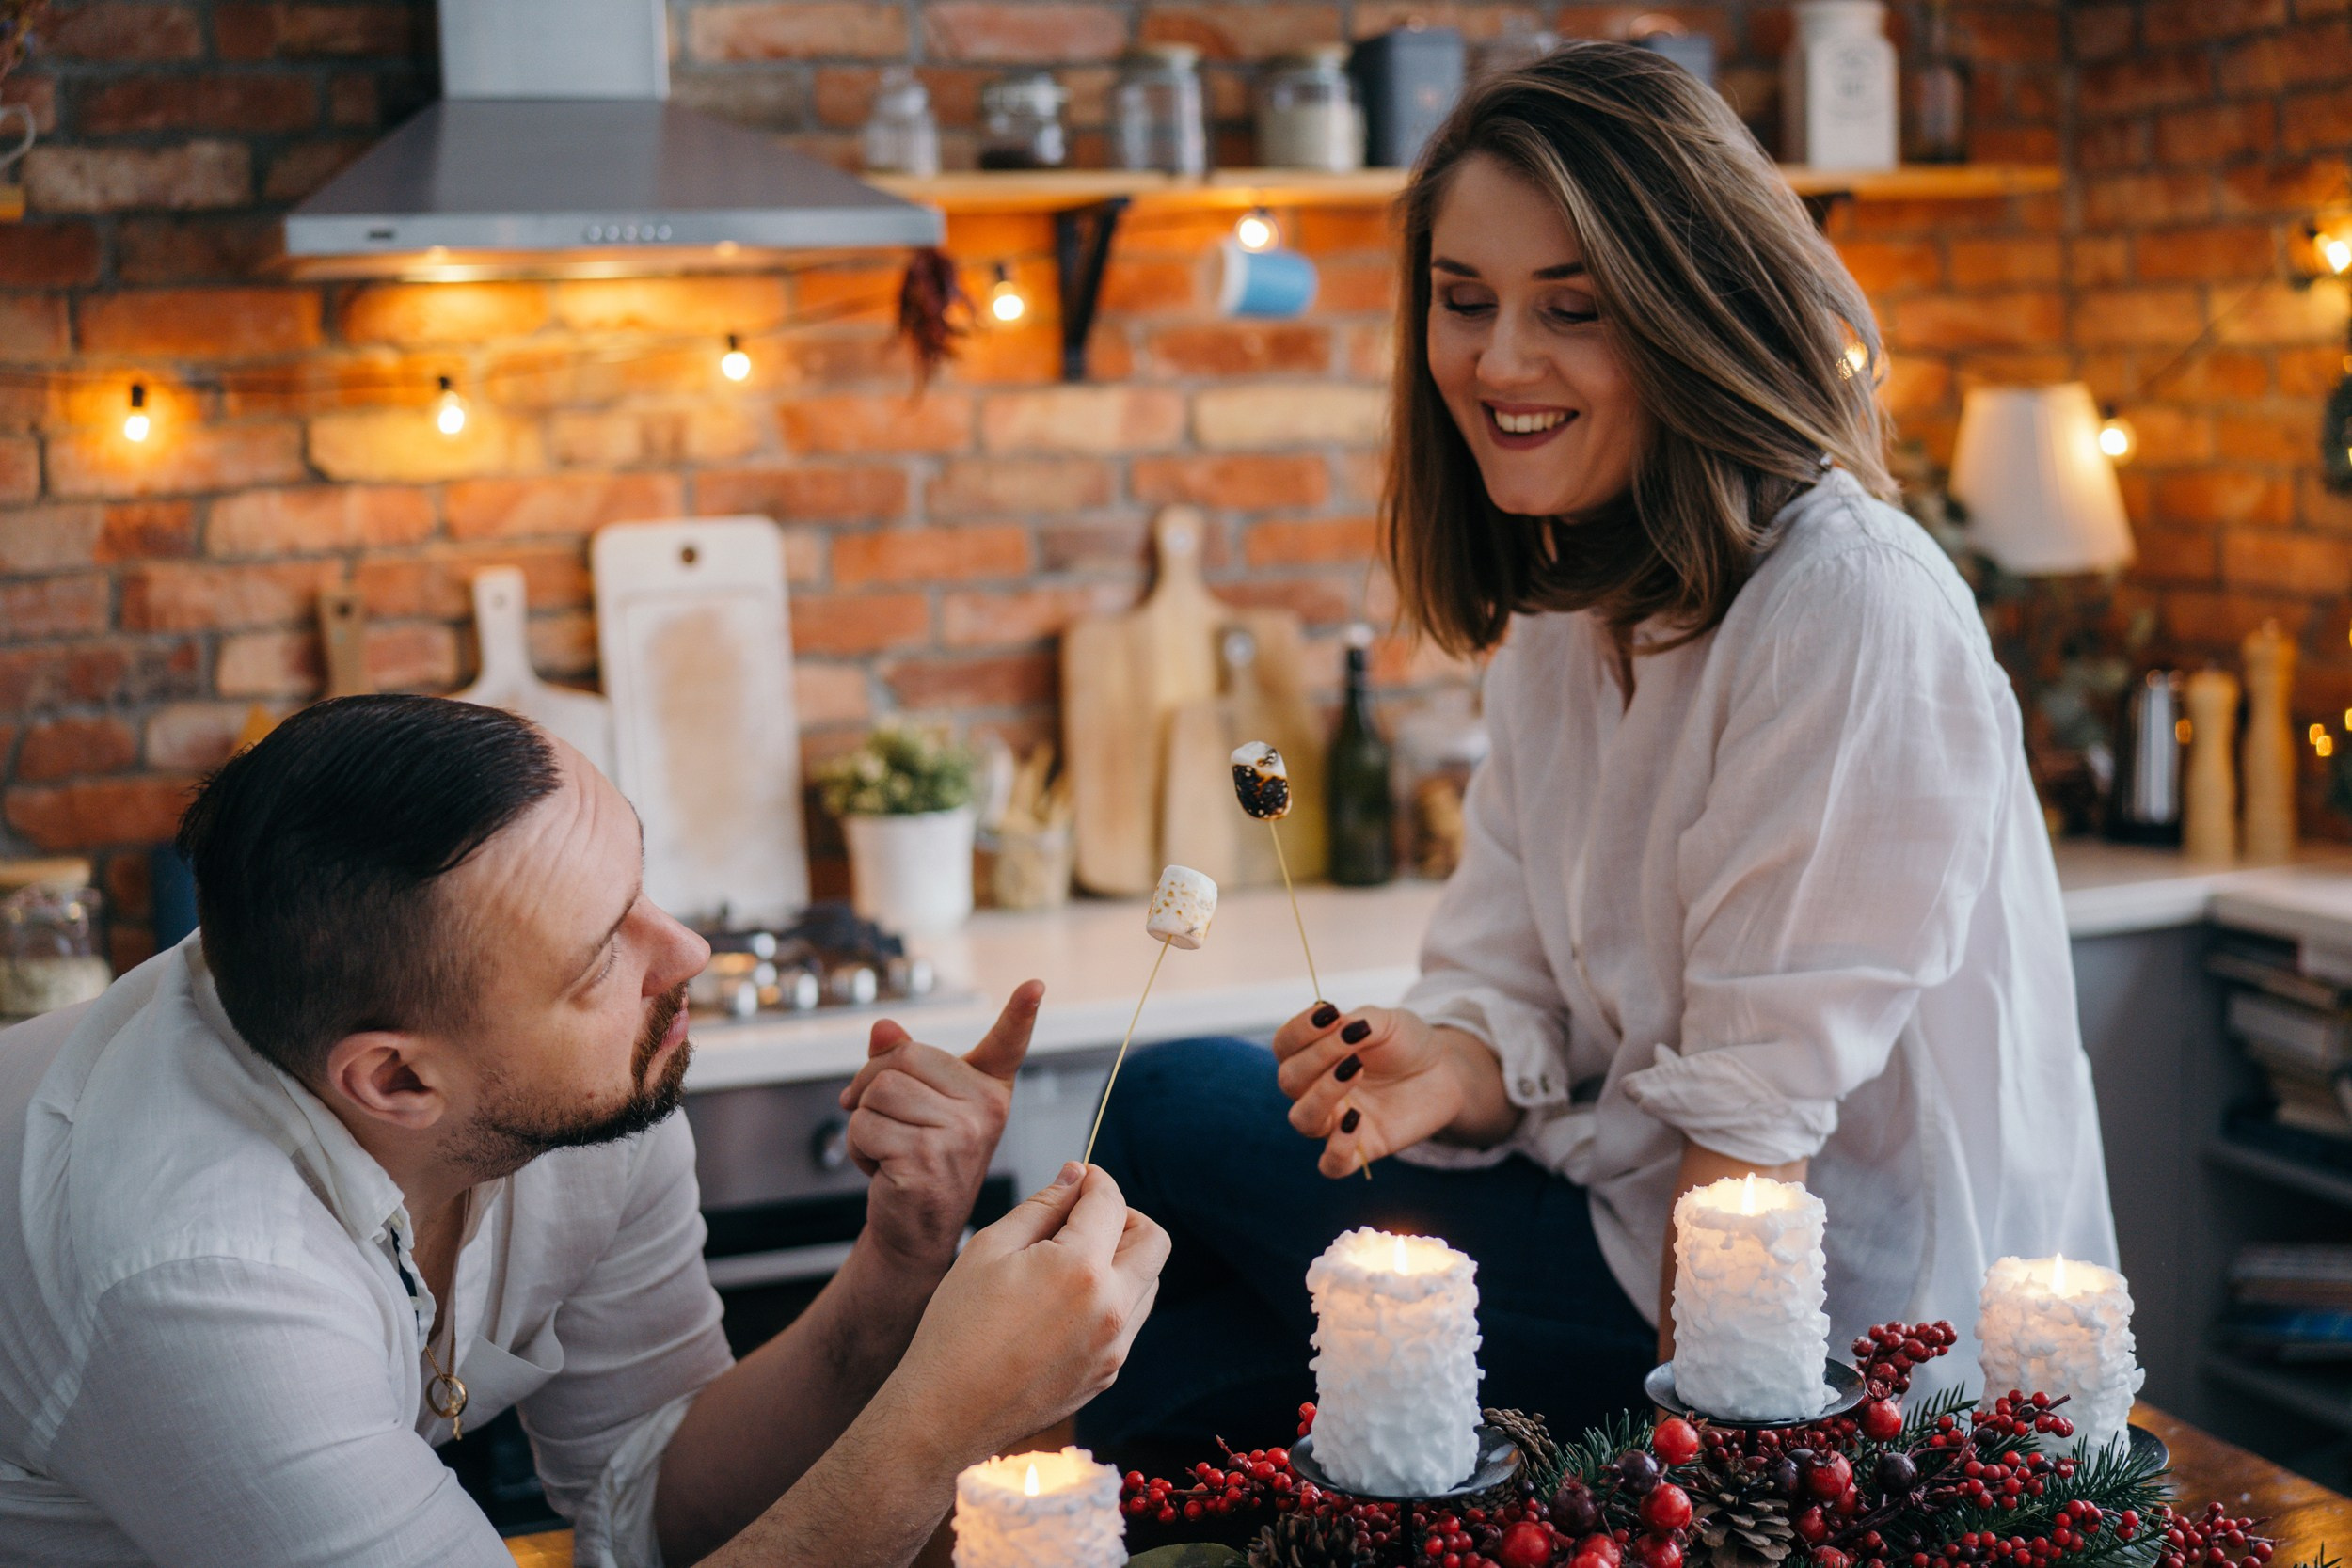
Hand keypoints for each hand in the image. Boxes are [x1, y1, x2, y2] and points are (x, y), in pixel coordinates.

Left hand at [837, 980, 1041, 1271]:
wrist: (913, 1229)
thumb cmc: (916, 1160)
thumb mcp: (915, 1105)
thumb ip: (900, 1061)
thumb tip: (883, 1028)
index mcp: (988, 1089)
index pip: (1007, 1044)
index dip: (1021, 1012)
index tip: (1034, 985)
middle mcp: (984, 1108)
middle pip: (901, 1057)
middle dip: (870, 1085)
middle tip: (881, 1120)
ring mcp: (959, 1135)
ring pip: (877, 1091)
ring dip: (861, 1121)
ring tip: (886, 1148)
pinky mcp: (926, 1159)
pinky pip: (864, 1126)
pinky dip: (857, 1147)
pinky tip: (882, 1170)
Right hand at [890, 1162, 1168, 1460]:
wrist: (946, 1415)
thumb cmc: (957, 1329)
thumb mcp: (990, 1249)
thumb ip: (1042, 1205)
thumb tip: (1076, 1175)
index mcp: (1080, 1271)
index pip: (1111, 1203)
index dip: (1095, 1180)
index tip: (1079, 1178)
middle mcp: (1111, 1310)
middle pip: (1153, 1240)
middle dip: (1125, 1217)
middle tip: (1086, 1218)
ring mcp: (1114, 1348)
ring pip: (1147, 1282)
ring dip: (1121, 1260)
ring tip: (1068, 1263)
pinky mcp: (1108, 1374)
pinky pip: (1128, 1321)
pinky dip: (1110, 1299)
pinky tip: (1062, 1305)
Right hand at [1271, 1004, 1517, 1177]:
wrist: (1443, 1071)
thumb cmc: (1406, 1042)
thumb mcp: (1388, 1021)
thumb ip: (1359, 1022)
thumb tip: (1338, 1025)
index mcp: (1313, 1054)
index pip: (1284, 1045)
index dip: (1299, 1030)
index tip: (1329, 1013)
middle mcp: (1315, 1089)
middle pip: (1289, 1080)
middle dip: (1317, 1057)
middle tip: (1353, 1042)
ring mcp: (1336, 1121)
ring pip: (1302, 1120)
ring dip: (1322, 1094)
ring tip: (1354, 1070)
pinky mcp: (1362, 1148)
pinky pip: (1332, 1165)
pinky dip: (1336, 1149)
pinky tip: (1356, 1122)